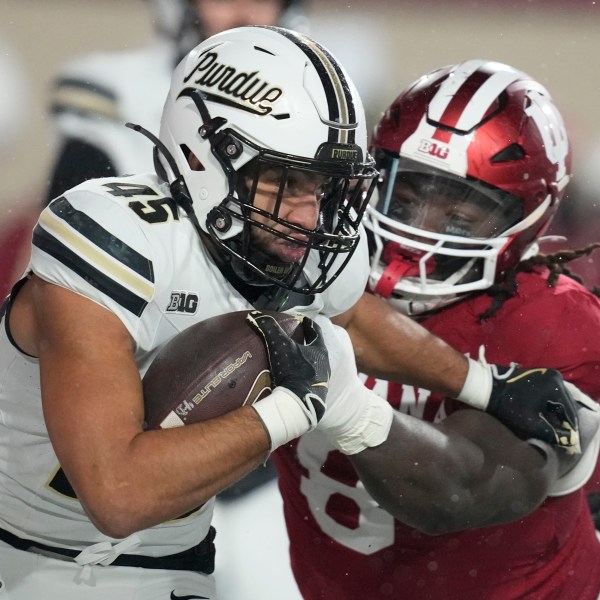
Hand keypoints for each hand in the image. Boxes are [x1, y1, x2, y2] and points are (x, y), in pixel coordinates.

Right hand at [246, 311, 329, 449]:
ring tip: (292, 358)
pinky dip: (302, 375)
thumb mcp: (279, 345)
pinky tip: (293, 377)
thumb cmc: (294, 370)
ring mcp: (322, 380)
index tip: (302, 320)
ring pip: (314, 364)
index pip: (316, 331)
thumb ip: (269, 328)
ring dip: (304, 360)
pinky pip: (309, 379)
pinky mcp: (316, 393)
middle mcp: (324, 363)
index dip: (308, 324)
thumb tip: (256, 315)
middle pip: (316, 348)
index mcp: (319, 349)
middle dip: (306, 342)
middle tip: (295, 338)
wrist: (300, 403)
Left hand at [488, 366, 579, 452]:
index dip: (570, 430)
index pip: (570, 412)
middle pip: (564, 405)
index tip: (568, 444)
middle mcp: (553, 376)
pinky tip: (542, 418)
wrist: (483, 386)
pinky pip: (546, 395)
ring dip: (553, 414)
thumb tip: (569, 441)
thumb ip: (553, 434)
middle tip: (561, 438)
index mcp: (555, 385)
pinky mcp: (532, 376)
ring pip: (554, 400)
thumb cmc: (507, 405)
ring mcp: (542, 374)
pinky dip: (546, 407)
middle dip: (562, 421)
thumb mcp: (531, 424)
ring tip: (551, 430)